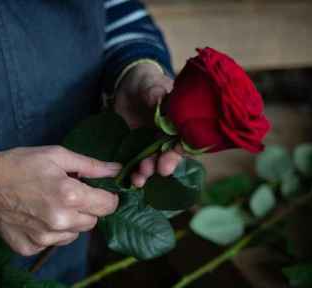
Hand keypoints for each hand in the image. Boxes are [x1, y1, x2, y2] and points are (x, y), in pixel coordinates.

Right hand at [0, 146, 120, 255]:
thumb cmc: (20, 165)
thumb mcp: (56, 155)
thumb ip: (91, 165)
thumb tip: (118, 170)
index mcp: (69, 196)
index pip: (108, 206)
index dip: (106, 196)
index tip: (96, 190)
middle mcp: (60, 221)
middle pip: (92, 222)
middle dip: (86, 208)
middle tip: (67, 194)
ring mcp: (44, 238)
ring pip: (74, 235)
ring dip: (69, 222)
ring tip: (48, 205)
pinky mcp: (30, 248)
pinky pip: (52, 242)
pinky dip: (49, 232)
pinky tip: (35, 216)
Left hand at [114, 62, 182, 187]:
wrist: (126, 86)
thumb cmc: (146, 81)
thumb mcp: (151, 83)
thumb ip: (155, 92)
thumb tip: (159, 99)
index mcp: (179, 122)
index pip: (185, 138)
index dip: (181, 149)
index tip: (174, 155)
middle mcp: (169, 136)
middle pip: (171, 155)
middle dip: (165, 164)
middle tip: (160, 169)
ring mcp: (152, 144)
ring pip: (153, 162)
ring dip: (148, 171)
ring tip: (140, 177)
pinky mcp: (136, 148)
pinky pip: (137, 163)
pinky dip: (134, 173)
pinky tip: (130, 180)